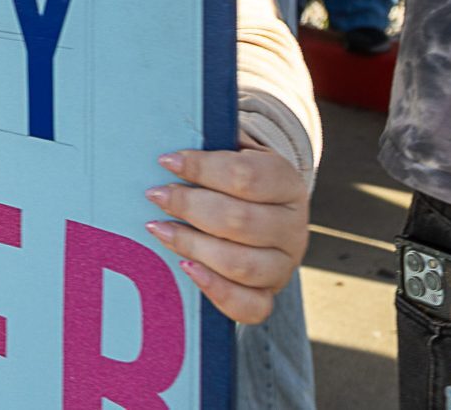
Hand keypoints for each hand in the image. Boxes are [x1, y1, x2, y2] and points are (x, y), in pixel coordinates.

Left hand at [145, 133, 308, 324]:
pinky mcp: (269, 295)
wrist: (259, 213)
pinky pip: (250, 306)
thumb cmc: (233, 179)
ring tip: (159, 228)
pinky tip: (185, 266)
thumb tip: (176, 147)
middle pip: (241, 221)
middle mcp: (293, 227)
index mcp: (287, 183)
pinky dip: (215, 290)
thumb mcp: (232, 152)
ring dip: (192, 245)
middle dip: (189, 206)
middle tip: (156, 196)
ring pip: (241, 264)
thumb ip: (212, 144)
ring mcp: (284, 266)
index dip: (202, 168)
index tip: (166, 161)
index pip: (246, 176)